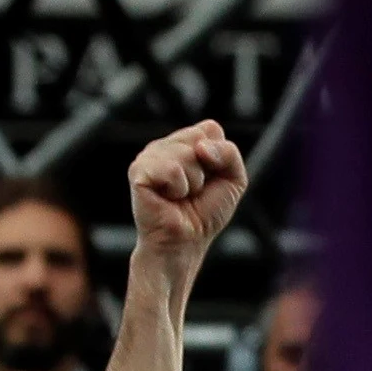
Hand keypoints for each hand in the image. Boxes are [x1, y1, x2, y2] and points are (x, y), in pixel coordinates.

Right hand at [125, 119, 249, 262]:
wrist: (186, 241)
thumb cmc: (205, 212)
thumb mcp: (233, 179)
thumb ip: (229, 153)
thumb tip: (201, 147)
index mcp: (185, 142)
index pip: (211, 129)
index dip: (218, 156)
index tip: (210, 179)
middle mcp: (165, 145)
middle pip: (199, 138)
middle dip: (206, 170)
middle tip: (194, 190)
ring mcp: (149, 155)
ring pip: (186, 153)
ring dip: (193, 182)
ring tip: (180, 195)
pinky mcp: (138, 170)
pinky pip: (171, 169)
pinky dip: (178, 188)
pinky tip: (168, 197)